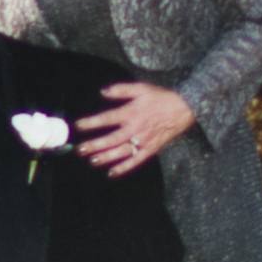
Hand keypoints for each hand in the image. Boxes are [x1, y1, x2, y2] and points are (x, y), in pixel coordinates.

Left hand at [72, 78, 194, 176]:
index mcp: (131, 112)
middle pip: (112, 139)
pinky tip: (112, 172)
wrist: (183, 109)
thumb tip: (102, 92)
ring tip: (92, 160)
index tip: (78, 126)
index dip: (91, 122)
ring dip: (106, 157)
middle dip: (95, 145)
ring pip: (122, 152)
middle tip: (80, 149)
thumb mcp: (141, 88)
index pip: (107, 118)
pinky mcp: (151, 149)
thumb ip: (121, 90)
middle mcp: (136, 128)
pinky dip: (124, 168)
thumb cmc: (161, 98)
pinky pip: (136, 161)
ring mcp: (143, 140)